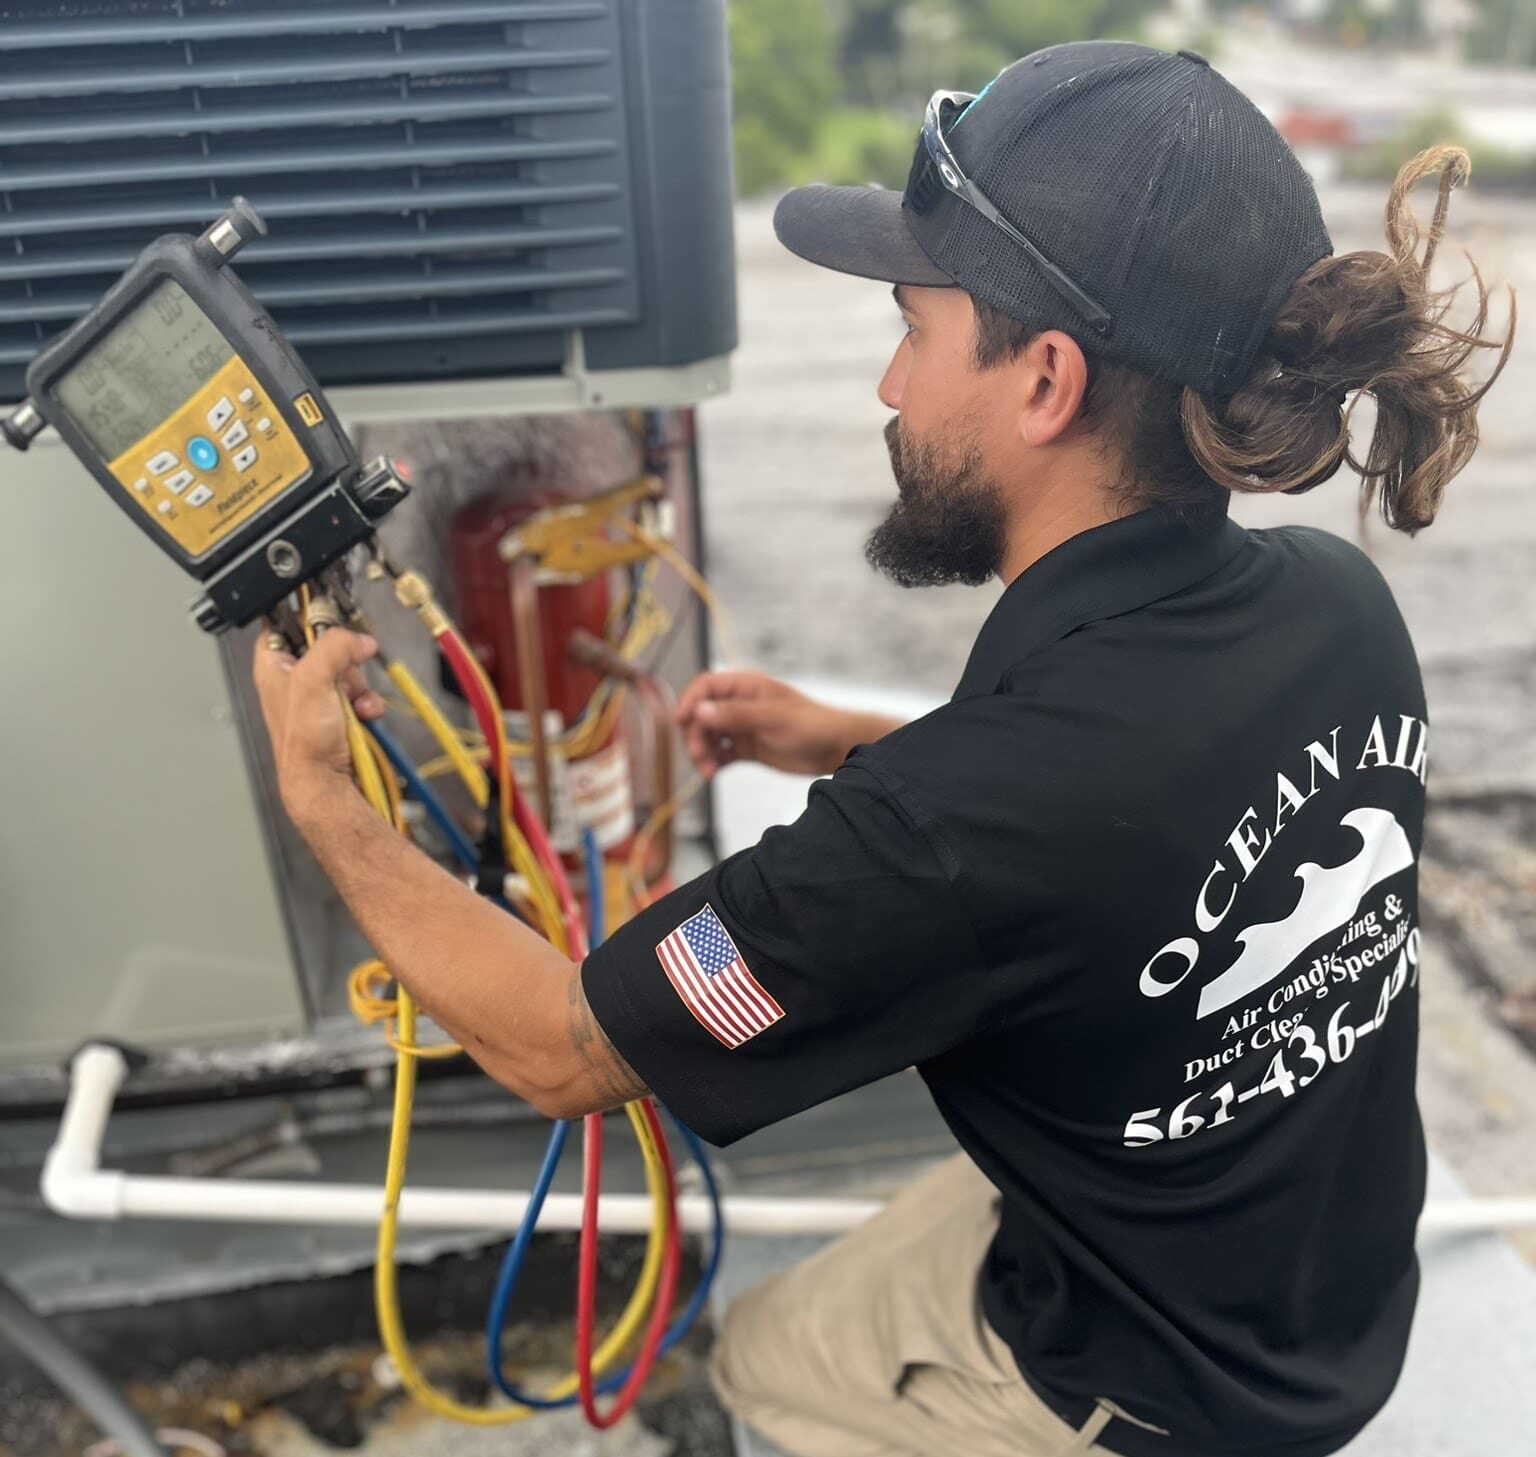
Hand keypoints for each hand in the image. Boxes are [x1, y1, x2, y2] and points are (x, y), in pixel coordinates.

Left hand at [252, 627, 386, 821]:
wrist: (327, 784)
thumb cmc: (304, 744)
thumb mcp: (313, 680)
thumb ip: (334, 647)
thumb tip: (358, 639)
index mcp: (273, 667)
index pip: (285, 624)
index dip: (307, 618)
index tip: (327, 617)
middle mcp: (293, 681)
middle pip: (327, 647)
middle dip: (346, 661)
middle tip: (343, 674)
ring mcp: (318, 699)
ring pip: (349, 672)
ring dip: (360, 686)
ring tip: (354, 704)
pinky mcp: (340, 715)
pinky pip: (361, 696)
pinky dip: (368, 705)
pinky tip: (364, 716)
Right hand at [674, 670, 851, 778]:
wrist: (833, 749)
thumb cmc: (810, 725)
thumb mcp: (772, 718)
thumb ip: (736, 714)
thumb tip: (701, 711)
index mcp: (746, 687)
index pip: (706, 687)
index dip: (689, 701)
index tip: (680, 722)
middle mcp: (740, 705)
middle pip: (701, 715)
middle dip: (695, 734)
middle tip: (699, 755)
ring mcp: (742, 727)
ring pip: (707, 736)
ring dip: (702, 752)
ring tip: (708, 770)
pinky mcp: (746, 748)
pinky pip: (719, 753)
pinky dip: (713, 762)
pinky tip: (713, 772)